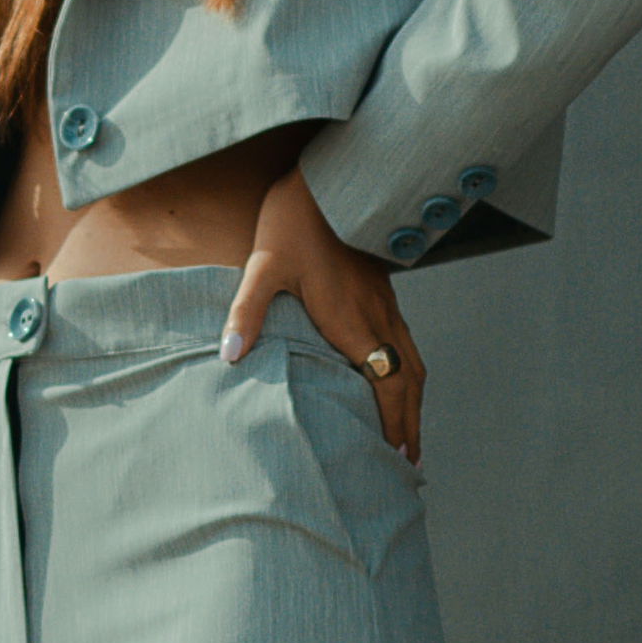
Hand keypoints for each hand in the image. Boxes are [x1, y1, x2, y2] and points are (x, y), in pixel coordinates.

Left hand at [220, 165, 425, 462]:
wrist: (328, 179)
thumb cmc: (292, 222)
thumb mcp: (262, 266)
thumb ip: (247, 312)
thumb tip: (229, 355)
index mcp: (353, 319)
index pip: (386, 382)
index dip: (393, 422)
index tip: (395, 456)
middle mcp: (377, 316)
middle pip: (408, 380)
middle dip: (410, 424)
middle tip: (409, 464)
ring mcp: (385, 303)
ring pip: (412, 361)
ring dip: (412, 401)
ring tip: (408, 435)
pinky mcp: (382, 291)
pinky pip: (404, 342)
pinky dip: (407, 373)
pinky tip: (394, 381)